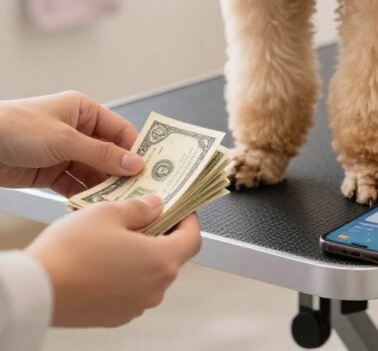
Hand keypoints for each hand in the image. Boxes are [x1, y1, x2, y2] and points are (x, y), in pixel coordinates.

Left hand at [0, 91, 143, 195]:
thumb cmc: (18, 127)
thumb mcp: (64, 139)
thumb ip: (100, 153)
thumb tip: (134, 163)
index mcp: (84, 111)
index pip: (120, 130)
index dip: (136, 150)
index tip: (152, 171)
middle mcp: (78, 131)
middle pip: (109, 154)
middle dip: (122, 174)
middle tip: (141, 194)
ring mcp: (65, 153)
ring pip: (93, 173)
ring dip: (104, 189)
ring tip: (121, 206)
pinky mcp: (51, 174)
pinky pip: (75, 186)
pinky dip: (84, 197)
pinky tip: (94, 209)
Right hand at [27, 196, 201, 326]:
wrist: (39, 290)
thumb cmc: (73, 251)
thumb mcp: (109, 212)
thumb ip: (140, 208)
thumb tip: (156, 205)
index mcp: (160, 261)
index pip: (193, 239)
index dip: (189, 219)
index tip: (180, 206)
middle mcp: (153, 289)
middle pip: (172, 256)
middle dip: (163, 233)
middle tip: (146, 212)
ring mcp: (134, 306)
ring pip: (150, 274)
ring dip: (143, 253)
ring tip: (120, 232)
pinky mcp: (115, 316)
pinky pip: (131, 289)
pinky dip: (126, 272)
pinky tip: (105, 256)